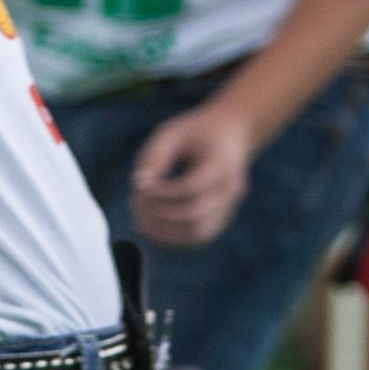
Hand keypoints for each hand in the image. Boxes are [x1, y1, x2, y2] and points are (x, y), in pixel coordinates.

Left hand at [130, 99, 258, 247]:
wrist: (233, 134)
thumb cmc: (197, 132)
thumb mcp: (172, 133)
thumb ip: (155, 156)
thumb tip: (139, 186)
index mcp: (222, 163)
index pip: (192, 187)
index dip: (162, 192)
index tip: (140, 186)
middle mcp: (231, 189)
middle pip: (194, 215)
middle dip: (159, 213)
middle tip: (134, 203)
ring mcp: (229, 206)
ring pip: (198, 233)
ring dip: (164, 230)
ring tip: (139, 217)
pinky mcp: (222, 218)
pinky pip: (197, 237)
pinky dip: (172, 236)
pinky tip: (151, 223)